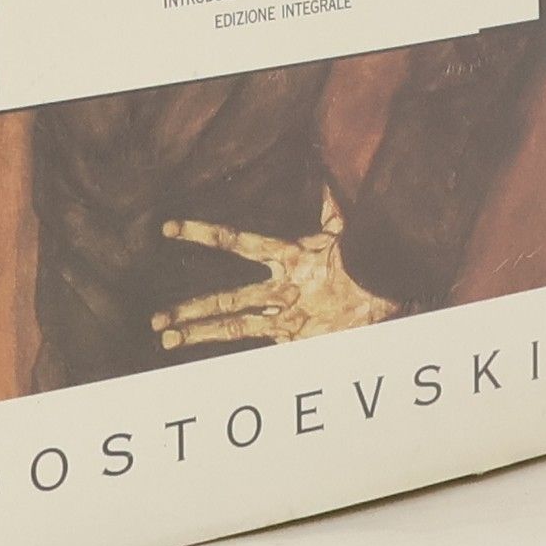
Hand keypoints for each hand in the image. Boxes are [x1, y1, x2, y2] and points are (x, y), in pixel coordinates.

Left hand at [152, 195, 401, 349]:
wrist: (389, 300)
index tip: (168, 228)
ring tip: (168, 339)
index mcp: (288, 257)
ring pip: (236, 327)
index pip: (235, 242)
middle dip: (189, 310)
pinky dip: (240, 357)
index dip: (200, 233)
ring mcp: (286, 320)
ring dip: (200, 334)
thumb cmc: (364, 262)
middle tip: (156, 319)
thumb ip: (328, 207)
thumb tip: (326, 176)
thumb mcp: (342, 233)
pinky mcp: (296, 343)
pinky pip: (262, 350)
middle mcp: (281, 291)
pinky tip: (214, 368)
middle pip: (226, 300)